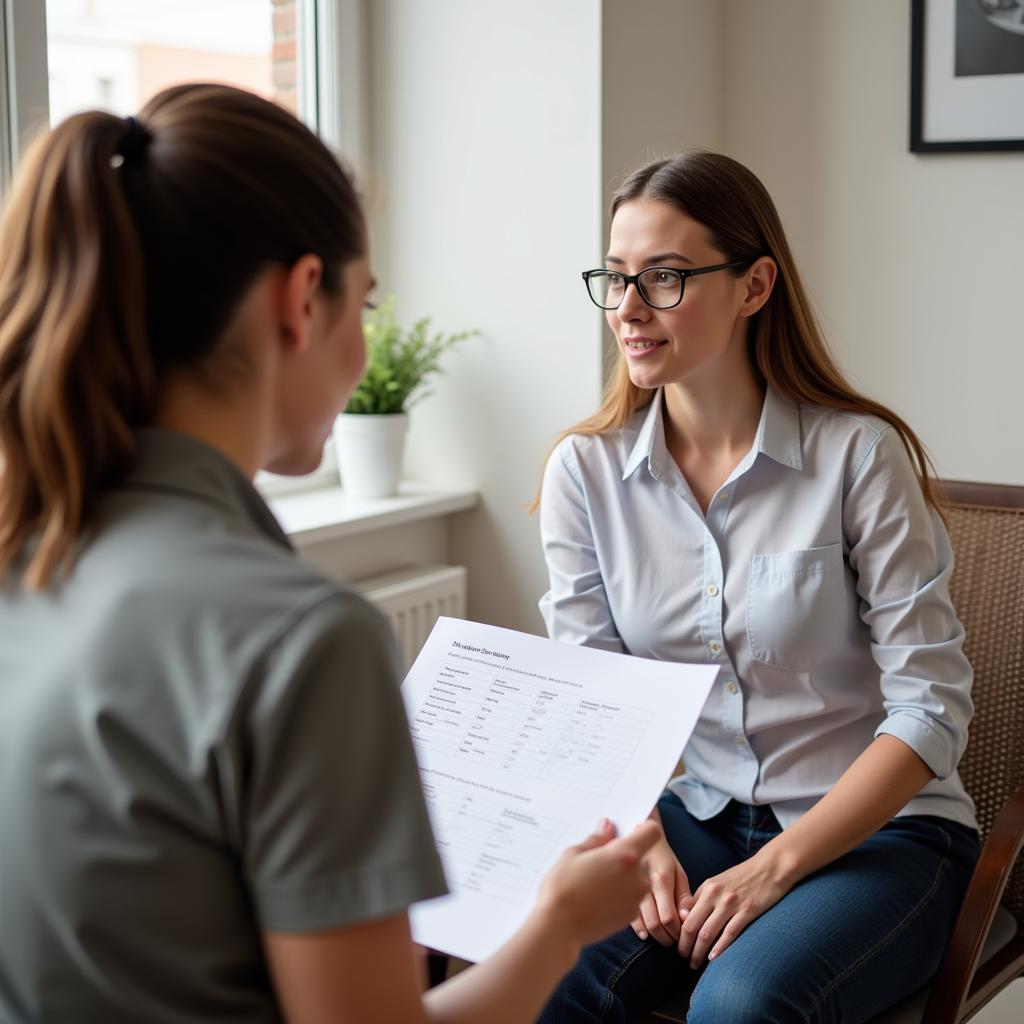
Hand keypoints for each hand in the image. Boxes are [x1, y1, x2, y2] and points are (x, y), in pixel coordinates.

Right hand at [536, 818, 659, 950]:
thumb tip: (608, 828)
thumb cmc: (562, 888)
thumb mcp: (573, 854)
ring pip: (636, 878)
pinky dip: (619, 894)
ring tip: (595, 882)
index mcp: (625, 854)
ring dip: (623, 876)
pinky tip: (597, 897)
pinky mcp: (630, 915)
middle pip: (642, 857)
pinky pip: (630, 897)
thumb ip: (596, 839)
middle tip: (600, 860)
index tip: (630, 830)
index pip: (652, 832)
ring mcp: (636, 898)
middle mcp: (637, 876)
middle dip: (624, 856)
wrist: (558, 927)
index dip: (643, 828)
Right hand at [630, 820, 692, 945]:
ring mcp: (629, 889)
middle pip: (656, 924)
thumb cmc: (660, 854)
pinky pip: (628, 917)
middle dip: (667, 938)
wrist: (634, 834)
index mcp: (661, 879)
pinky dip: (638, 929)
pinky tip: (645, 933)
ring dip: (654, 936)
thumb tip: (687, 917)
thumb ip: (683, 894)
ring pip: (642, 923)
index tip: (683, 935)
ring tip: (662, 938)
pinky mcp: (619, 892)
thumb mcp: (677, 870)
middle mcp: (645, 886)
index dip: (678, 932)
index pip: (670, 917)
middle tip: (674, 943)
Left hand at [676, 849, 793, 967]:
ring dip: (698, 951)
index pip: (685, 913)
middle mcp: (715, 894)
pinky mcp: (748, 911)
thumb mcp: (719, 882)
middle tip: (682, 956)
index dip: (678, 930)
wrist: (770, 868)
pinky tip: (713, 959)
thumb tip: (684, 917)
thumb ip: (702, 897)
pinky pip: (729, 933)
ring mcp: (731, 903)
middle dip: (684, 945)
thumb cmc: (743, 877)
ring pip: (707, 933)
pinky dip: (719, 948)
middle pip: (692, 925)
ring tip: (694, 963)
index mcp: (707, 887)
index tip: (677, 942)